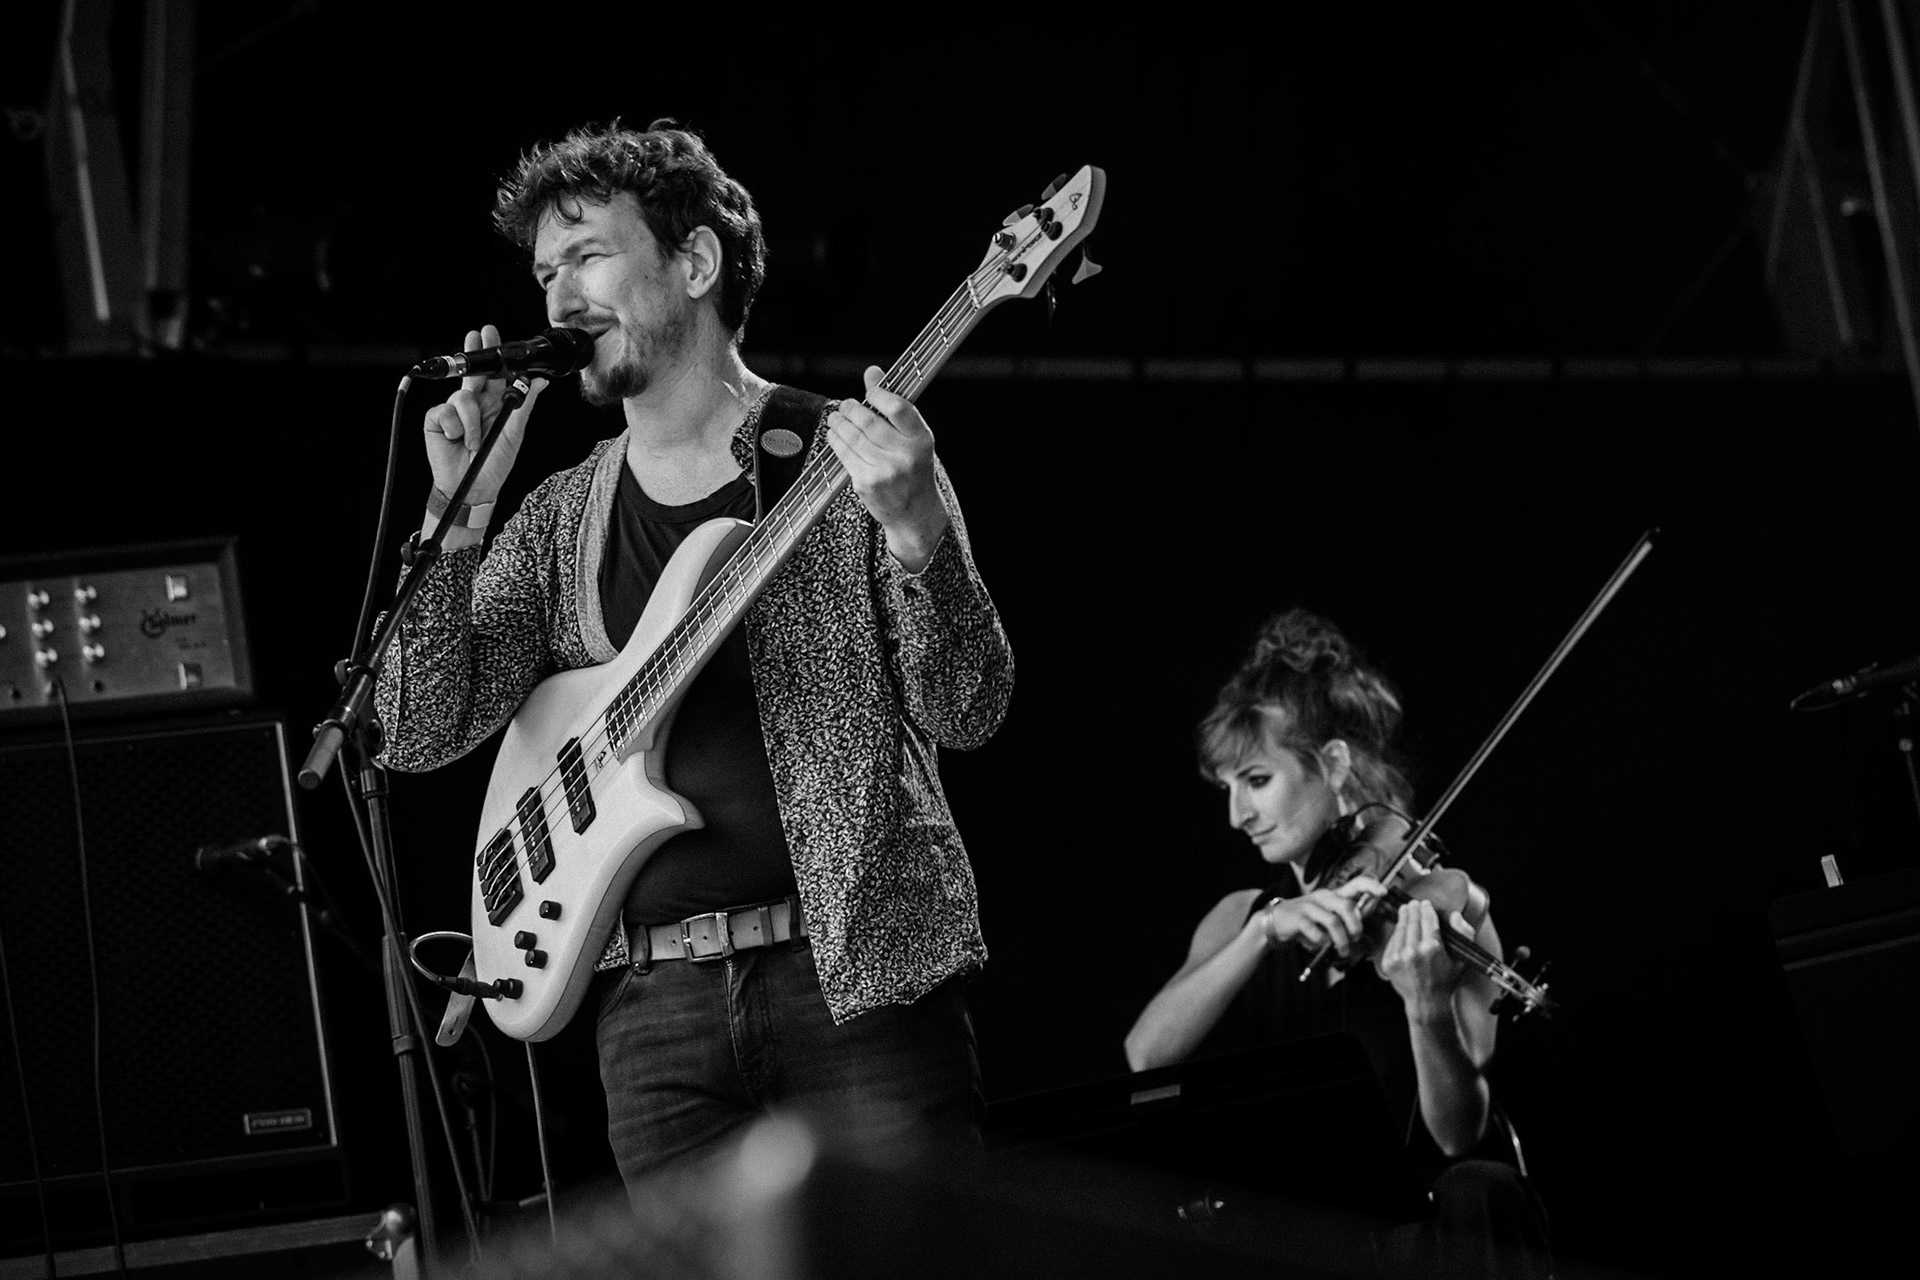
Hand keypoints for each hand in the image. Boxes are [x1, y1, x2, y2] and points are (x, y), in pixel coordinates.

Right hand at [421, 324, 546, 504]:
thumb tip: (540, 382)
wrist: (474, 487)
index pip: (493, 373)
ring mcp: (454, 410)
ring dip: (472, 421)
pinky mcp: (437, 419)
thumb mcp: (514, 433)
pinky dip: (456, 427)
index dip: (490, 354)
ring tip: (474, 441)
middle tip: (477, 336)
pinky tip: (458, 440)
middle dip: (474, 354)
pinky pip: (445, 411)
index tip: (490, 333)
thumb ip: (524, 404)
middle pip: (473, 373)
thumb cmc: (494, 463)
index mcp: (494, 403)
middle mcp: (474, 403)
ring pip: (462, 396)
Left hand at [826, 365, 949, 570]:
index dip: (878, 394)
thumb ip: (894, 408)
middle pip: (869, 422)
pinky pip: (845, 455)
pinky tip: (834, 435)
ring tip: (836, 417)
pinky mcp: (867, 483)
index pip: (898, 408)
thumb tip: (872, 372)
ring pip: (853, 437)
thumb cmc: (914, 469)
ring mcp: (885, 471)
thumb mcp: (914, 438)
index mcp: (922, 440)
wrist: (915, 512)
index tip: (868, 391)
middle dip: (851, 409)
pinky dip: (836, 441)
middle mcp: (905, 456)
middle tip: (845, 405)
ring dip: (839, 423)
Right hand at [1259, 875, 1385, 956]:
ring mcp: (1310, 906)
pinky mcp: (1298, 918)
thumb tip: (1370, 922)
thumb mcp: (1329, 917)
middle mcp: (1323, 896)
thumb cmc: (1309, 921)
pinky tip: (1320, 945)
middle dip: (1355, 926)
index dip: (1371, 885)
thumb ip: (1349, 918)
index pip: (1356, 883)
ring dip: (1341, 940)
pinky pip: (1316, 932)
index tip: (1384, 892)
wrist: (1277, 923)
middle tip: (1355, 939)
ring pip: (1333, 922)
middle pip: (1346, 906)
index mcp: (1334, 894)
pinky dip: (1322, 942)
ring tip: (1342, 950)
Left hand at [1376, 898, 1471, 1018]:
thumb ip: (1464, 934)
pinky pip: (1392, 941)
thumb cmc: (1445, 981)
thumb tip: (1454, 916)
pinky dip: (1396, 932)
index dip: (1426, 909)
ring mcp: (1398, 957)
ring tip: (1405, 910)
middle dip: (1413, 910)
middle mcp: (1413, 951)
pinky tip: (1400, 927)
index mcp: (1432, 948)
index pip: (1427, 920)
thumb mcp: (1461, 959)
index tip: (1426, 903)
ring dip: (1403, 917)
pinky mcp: (1388, 962)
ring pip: (1401, 929)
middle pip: (1412, 921)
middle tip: (1414, 903)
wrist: (1427, 1003)